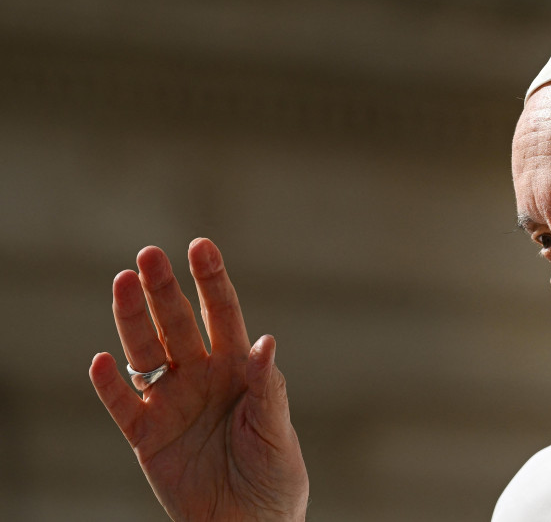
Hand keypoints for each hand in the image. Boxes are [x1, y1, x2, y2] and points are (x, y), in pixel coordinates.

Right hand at [89, 238, 308, 520]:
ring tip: (122, 283)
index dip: (211, 280)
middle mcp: (202, 377)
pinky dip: (110, 384)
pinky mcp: (147, 436)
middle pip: (177, 324)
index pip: (223, 314)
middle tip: (149, 256)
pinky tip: (102, 360)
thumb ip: (268, 389)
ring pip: (146, 352)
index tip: (200, 246)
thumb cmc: (275, 476)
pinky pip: (123, 404)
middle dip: (163, 289)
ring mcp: (172, 403)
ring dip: (132, 320)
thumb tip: (266, 343)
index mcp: (239, 368)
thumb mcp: (277, 431)